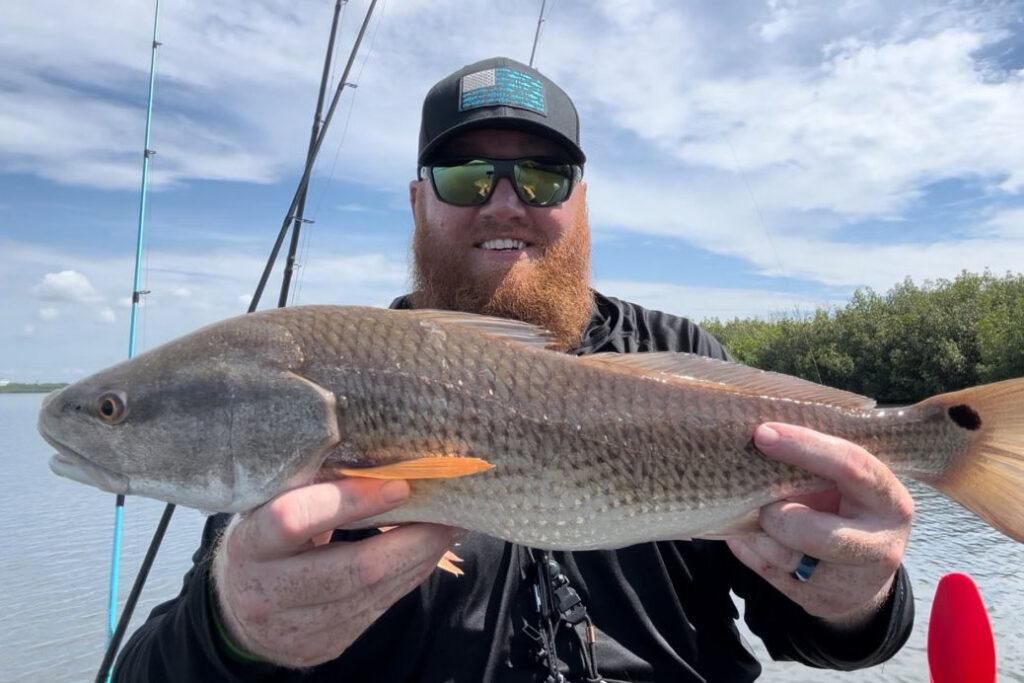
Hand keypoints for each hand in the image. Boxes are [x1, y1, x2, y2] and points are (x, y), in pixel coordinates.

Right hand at [211, 478, 464, 667]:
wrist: (240, 609)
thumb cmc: (267, 539)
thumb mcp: (271, 505)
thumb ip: (314, 485)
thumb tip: (385, 456)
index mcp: (249, 544)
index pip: (295, 519)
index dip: (350, 501)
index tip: (400, 485)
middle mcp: (267, 592)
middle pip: (354, 569)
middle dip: (412, 538)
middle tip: (448, 508)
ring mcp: (296, 627)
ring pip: (374, 592)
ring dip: (420, 557)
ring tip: (449, 526)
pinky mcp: (324, 645)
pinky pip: (379, 608)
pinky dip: (409, 576)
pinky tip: (426, 553)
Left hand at [726, 422, 913, 626]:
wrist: (863, 576)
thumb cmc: (848, 510)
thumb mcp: (851, 485)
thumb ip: (821, 462)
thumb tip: (763, 431)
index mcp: (890, 502)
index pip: (850, 466)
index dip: (803, 447)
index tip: (763, 434)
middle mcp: (878, 545)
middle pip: (810, 531)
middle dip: (773, 512)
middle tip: (761, 498)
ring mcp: (849, 581)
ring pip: (782, 555)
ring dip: (756, 530)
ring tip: (754, 512)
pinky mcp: (819, 601)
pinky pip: (766, 570)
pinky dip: (748, 547)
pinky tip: (750, 533)